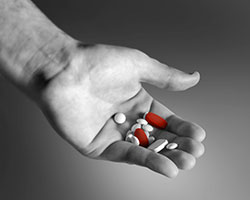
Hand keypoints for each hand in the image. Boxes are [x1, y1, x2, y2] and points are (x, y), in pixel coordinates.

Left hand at [38, 43, 205, 177]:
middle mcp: (128, 120)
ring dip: (166, 157)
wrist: (64, 69)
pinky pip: (126, 154)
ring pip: (144, 150)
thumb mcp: (139, 65)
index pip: (166, 119)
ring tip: (186, 161)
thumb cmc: (98, 62)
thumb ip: (166, 76)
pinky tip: (167, 166)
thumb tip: (194, 77)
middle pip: (157, 137)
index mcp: (139, 102)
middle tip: (195, 151)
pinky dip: (146, 161)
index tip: (199, 134)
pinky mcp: (99, 146)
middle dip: (177, 145)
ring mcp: (114, 134)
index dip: (182, 127)